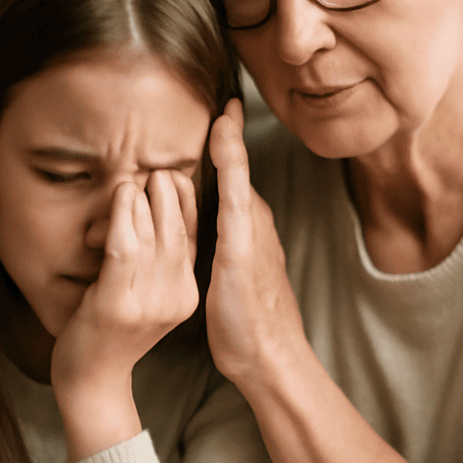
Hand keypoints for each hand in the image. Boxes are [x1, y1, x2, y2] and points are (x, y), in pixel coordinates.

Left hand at [51, 171, 198, 460]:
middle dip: (171, 194)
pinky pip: (125, 250)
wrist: (90, 382)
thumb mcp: (145, 296)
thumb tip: (156, 212)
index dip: (187, 202)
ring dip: (147, 199)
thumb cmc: (110, 331)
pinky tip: (121, 194)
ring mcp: (148, 304)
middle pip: (177, 233)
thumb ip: (155, 262)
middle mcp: (175, 298)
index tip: (177, 174)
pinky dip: (124, 216)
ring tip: (140, 175)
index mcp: (186, 295)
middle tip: (158, 168)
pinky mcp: (117, 305)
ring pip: (155, 237)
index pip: (193, 238)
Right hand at [206, 99, 304, 387]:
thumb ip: (232, 194)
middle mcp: (250, 225)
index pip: (236, 161)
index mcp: (249, 216)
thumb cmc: (249, 312)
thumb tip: (227, 139)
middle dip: (221, 146)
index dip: (229, 131)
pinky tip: (198, 211)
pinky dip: (209, 204)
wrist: (267, 362)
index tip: (227, 100)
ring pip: (226, 198)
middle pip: (232, 176)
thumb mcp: (236, 248)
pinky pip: (220, 222)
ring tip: (195, 153)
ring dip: (214, 173)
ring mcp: (245, 246)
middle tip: (208, 116)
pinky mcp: (235, 266)